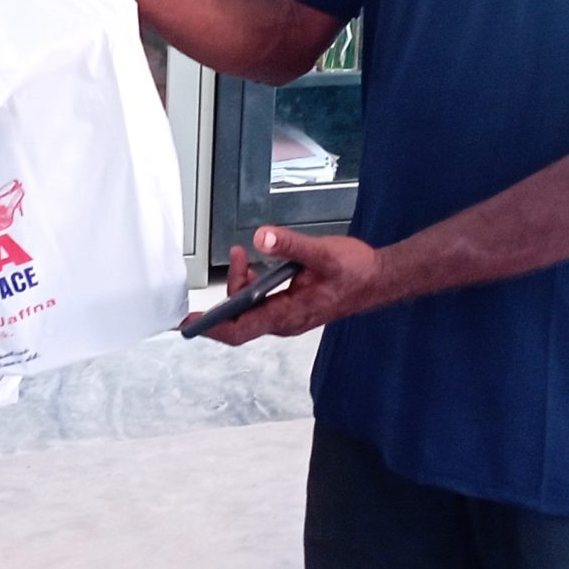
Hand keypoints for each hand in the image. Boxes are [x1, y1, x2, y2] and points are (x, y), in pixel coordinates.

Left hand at [183, 226, 405, 345]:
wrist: (379, 279)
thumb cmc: (355, 272)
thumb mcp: (322, 253)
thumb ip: (290, 245)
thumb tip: (262, 237)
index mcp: (288, 315)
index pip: (240, 330)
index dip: (211, 327)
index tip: (189, 322)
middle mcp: (284, 321)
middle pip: (240, 319)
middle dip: (229, 291)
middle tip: (235, 258)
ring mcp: (288, 315)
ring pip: (250, 308)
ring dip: (241, 283)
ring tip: (243, 255)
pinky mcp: (291, 306)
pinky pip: (261, 301)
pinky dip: (252, 283)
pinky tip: (256, 263)